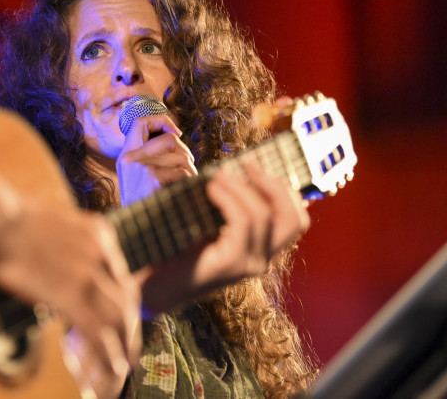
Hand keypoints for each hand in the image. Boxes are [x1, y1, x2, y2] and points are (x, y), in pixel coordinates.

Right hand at [0, 198, 141, 385]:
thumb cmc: (14, 221)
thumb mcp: (59, 227)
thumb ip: (73, 250)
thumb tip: (68, 273)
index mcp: (101, 235)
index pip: (124, 277)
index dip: (127, 304)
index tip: (125, 321)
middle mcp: (103, 254)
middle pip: (127, 300)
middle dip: (130, 330)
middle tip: (129, 351)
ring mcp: (90, 276)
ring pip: (119, 320)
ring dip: (123, 347)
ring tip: (121, 368)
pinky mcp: (72, 296)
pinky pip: (98, 333)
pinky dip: (109, 355)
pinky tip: (112, 370)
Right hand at [115, 113, 196, 205]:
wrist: (139, 235)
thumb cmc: (147, 205)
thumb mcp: (140, 177)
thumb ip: (152, 156)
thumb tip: (175, 135)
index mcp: (125, 156)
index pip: (140, 122)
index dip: (161, 121)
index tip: (175, 133)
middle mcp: (129, 159)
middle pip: (170, 139)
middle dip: (185, 153)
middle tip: (186, 169)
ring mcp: (140, 168)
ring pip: (182, 156)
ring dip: (190, 171)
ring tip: (182, 186)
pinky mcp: (153, 179)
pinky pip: (184, 172)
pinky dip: (189, 183)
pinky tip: (182, 195)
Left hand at [139, 162, 309, 311]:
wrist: (149, 282)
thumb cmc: (175, 248)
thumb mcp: (208, 220)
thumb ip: (228, 203)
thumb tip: (235, 168)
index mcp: (261, 249)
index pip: (296, 220)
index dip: (283, 188)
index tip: (254, 165)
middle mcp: (262, 260)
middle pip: (294, 219)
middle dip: (274, 185)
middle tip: (247, 165)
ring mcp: (249, 265)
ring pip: (264, 215)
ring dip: (240, 186)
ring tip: (216, 176)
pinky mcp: (231, 264)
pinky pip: (243, 222)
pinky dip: (228, 198)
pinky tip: (210, 189)